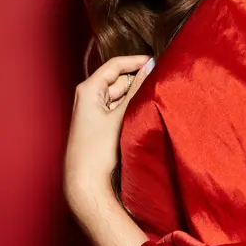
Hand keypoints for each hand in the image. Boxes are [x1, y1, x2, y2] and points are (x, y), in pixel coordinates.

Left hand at [64, 55, 153, 213]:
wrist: (85, 184)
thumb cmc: (98, 150)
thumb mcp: (121, 115)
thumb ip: (137, 90)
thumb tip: (150, 67)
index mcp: (88, 89)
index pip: (115, 65)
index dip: (136, 61)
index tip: (156, 61)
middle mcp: (88, 96)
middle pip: (118, 79)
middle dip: (138, 79)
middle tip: (161, 80)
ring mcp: (93, 111)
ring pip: (120, 94)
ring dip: (136, 94)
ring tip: (156, 95)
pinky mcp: (99, 124)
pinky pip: (118, 107)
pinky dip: (131, 106)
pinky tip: (145, 110)